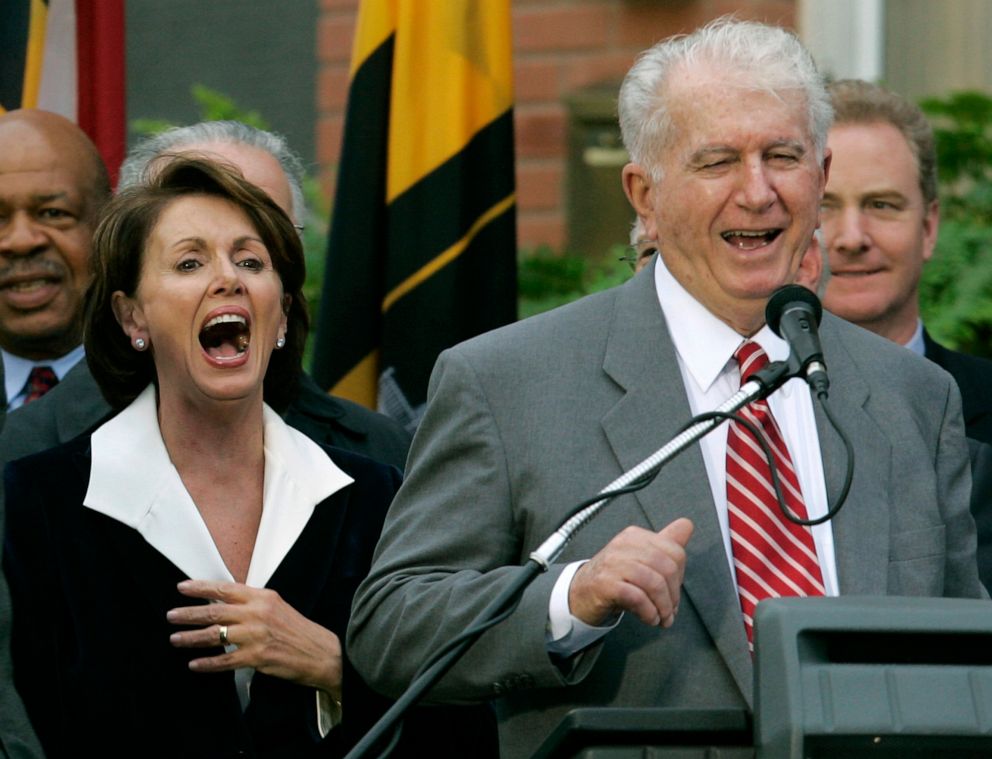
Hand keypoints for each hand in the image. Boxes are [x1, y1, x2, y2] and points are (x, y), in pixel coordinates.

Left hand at [166, 580, 342, 699]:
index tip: (182, 587)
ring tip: (175, 639)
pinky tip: (195, 664)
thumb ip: (252, 603)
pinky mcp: (257, 658)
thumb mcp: (277, 606)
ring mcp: (256, 636)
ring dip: (191, 638)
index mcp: (262, 597)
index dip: (200, 588)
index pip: (224, 589)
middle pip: (214, 612)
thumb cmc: (298, 630)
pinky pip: (225, 661)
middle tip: (170, 615)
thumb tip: (223, 602)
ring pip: (215, 636)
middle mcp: (257, 614)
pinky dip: (208, 663)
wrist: (321, 652)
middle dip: (188, 614)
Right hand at [568, 518, 692, 627]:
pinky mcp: (606, 583)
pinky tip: (649, 619)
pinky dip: (649, 613)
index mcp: (636, 536)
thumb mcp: (640, 557)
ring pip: (654, 583)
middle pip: (667, 568)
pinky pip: (638, 598)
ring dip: (662, 607)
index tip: (674, 592)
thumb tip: (686, 524)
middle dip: (673, 595)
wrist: (580, 593)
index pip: (675, 552)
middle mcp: (624, 545)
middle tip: (670, 611)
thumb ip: (665, 543)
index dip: (680, 577)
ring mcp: (613, 563)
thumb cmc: (615, 577)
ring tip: (661, 618)